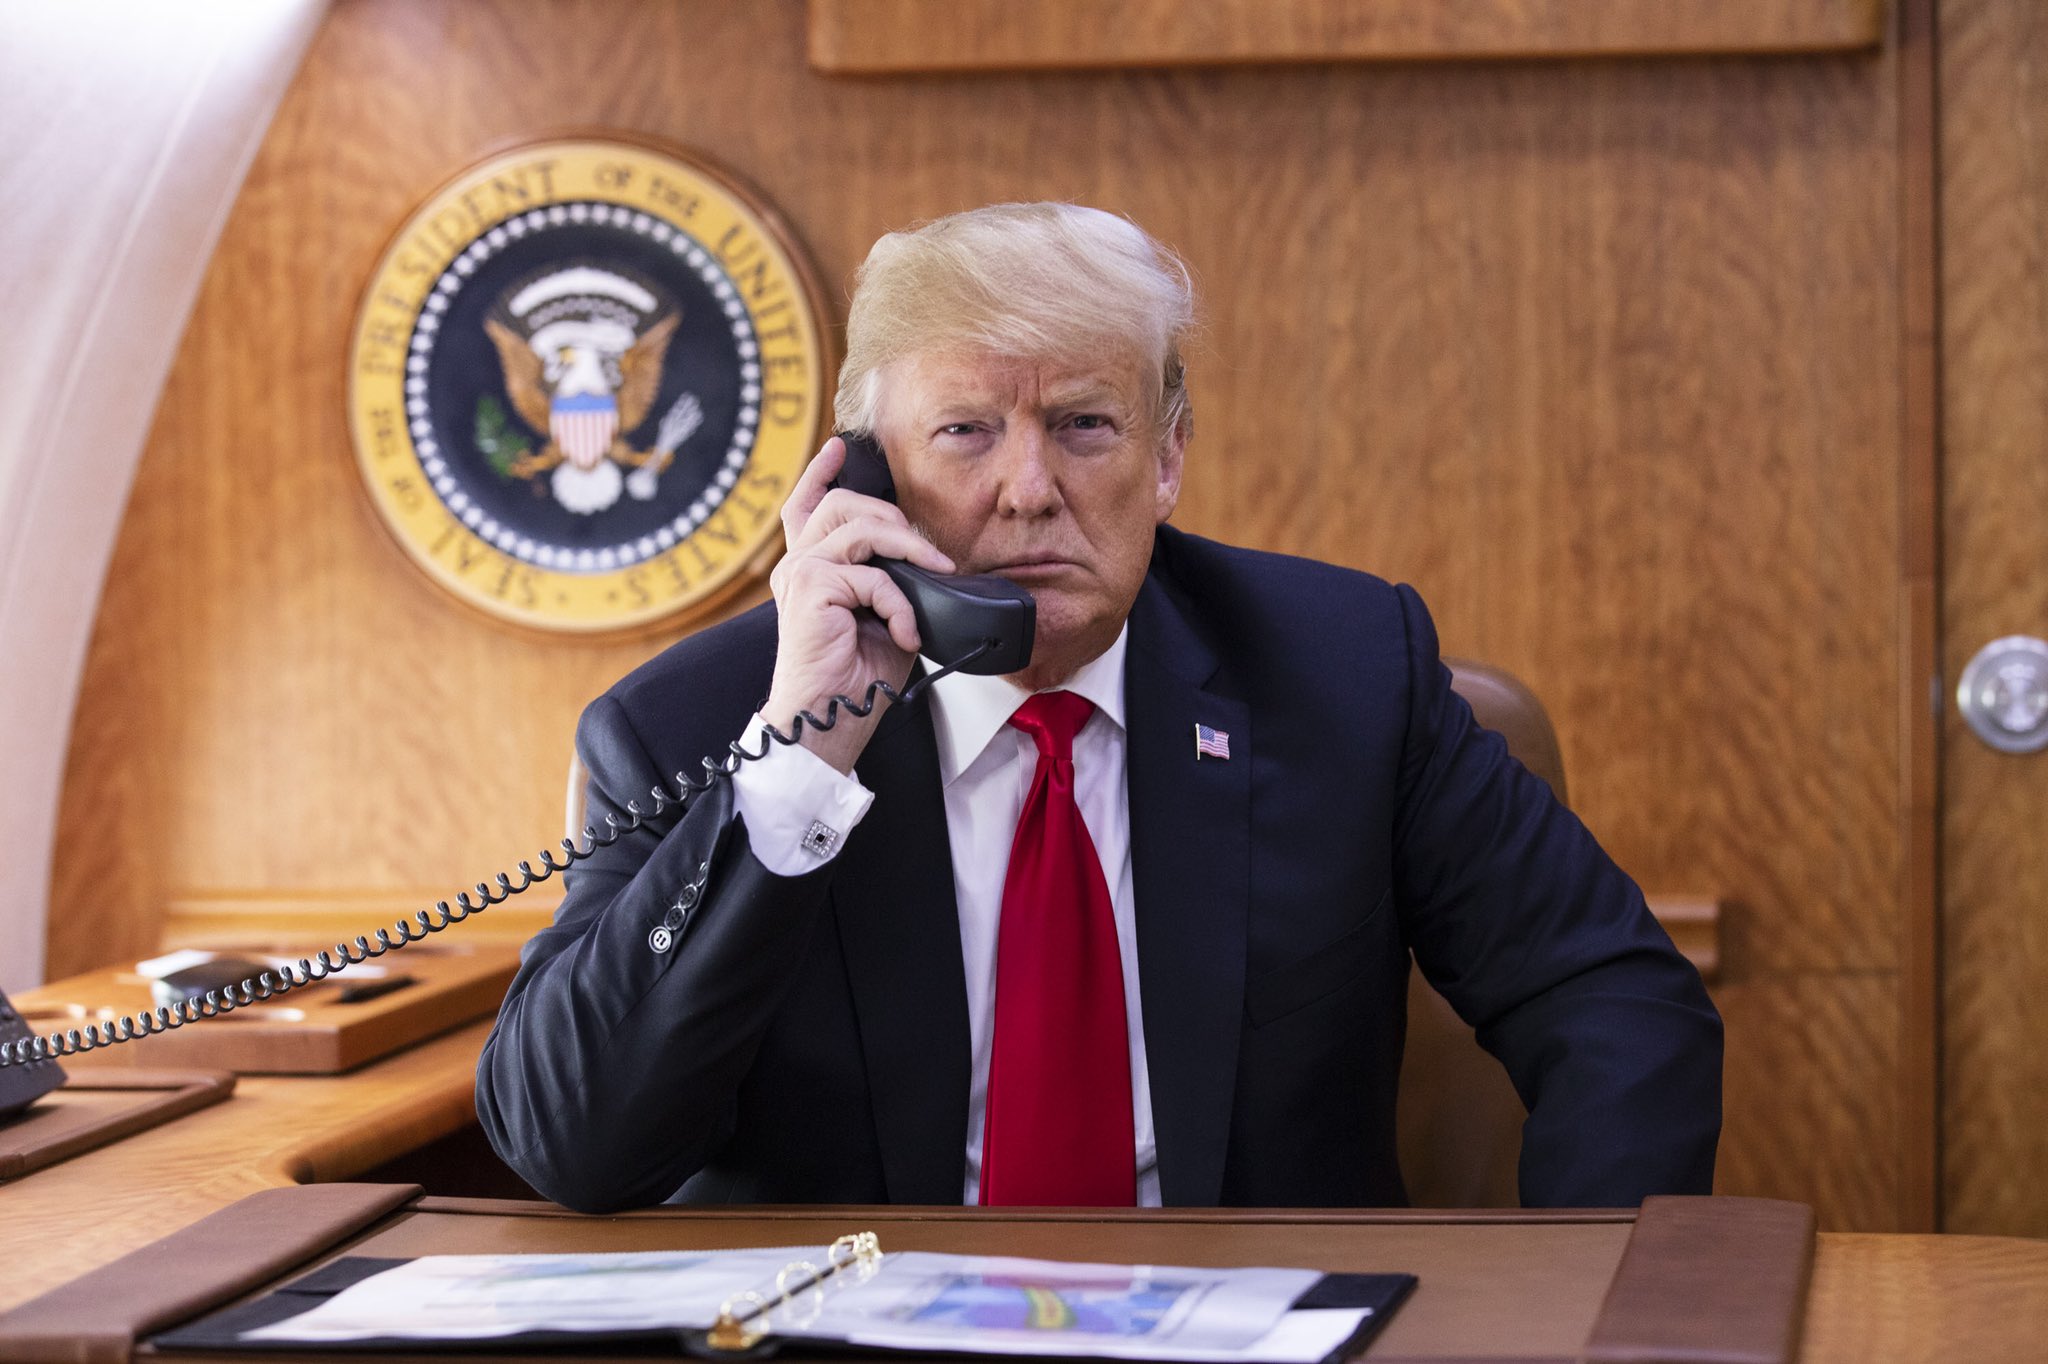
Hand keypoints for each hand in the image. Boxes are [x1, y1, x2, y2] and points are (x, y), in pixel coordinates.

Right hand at [760, 436, 954, 773]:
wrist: (830, 719)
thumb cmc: (855, 678)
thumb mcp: (885, 617)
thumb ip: (893, 581)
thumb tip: (928, 562)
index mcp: (809, 571)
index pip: (805, 507)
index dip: (820, 473)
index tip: (838, 447)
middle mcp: (796, 566)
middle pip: (842, 505)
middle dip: (895, 518)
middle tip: (932, 554)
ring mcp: (798, 573)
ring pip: (860, 526)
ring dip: (909, 547)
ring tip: (935, 575)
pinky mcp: (809, 587)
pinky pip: (873, 575)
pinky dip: (900, 603)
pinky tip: (906, 632)